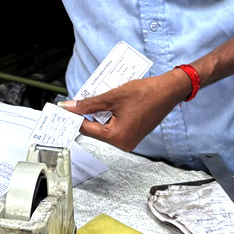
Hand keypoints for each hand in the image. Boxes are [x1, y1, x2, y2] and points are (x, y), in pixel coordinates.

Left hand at [59, 68, 190, 151]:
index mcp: (117, 137)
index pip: (87, 129)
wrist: (168, 90)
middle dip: (88, 114)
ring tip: (95, 99)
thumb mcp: (112, 96)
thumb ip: (90, 104)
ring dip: (99, 113)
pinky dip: (110, 114)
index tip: (65, 110)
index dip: (74, 117)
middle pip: (96, 129)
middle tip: (78, 101)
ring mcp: (130, 139)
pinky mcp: (134, 133)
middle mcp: (124, 143)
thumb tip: (72, 107)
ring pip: (106, 126)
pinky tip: (107, 102)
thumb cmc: (146, 93)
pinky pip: (116, 125)